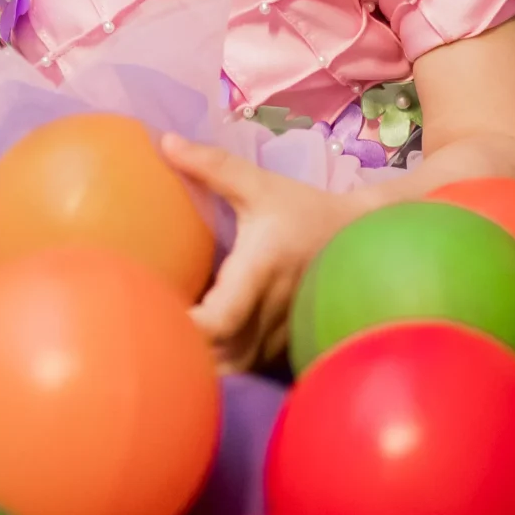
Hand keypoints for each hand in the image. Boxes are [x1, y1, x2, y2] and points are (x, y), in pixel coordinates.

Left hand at [162, 134, 365, 371]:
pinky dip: (227, 368)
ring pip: (239, 370)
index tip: (155, 317)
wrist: (361, 234)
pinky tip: (202, 358)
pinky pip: (253, 368)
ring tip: (171, 353)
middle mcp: (273, 309)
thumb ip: (214, 166)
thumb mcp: (260, 185)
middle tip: (152, 342)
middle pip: (224, 359)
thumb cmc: (303, 209)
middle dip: (188, 359)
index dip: (187, 329)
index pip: (220, 320)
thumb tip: (166, 143)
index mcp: (261, 269)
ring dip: (207, 368)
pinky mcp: (289, 345)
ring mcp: (284, 333)